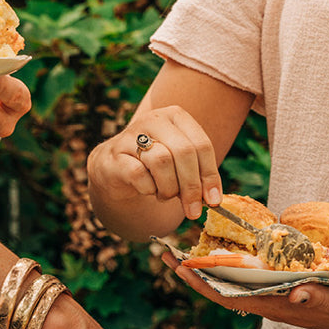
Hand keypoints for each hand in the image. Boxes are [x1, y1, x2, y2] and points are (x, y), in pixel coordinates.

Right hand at [87, 105, 222, 221]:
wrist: (115, 168)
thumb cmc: (155, 167)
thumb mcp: (181, 166)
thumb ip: (198, 177)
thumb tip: (213, 199)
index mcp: (176, 117)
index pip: (202, 145)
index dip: (210, 175)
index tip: (214, 200)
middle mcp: (154, 120)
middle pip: (184, 152)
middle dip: (192, 186)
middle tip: (193, 211)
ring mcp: (132, 135)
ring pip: (162, 161)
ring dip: (168, 188)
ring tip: (165, 195)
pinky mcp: (116, 154)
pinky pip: (138, 174)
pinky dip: (148, 189)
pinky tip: (148, 190)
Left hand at [166, 248, 328, 328]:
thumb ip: (317, 299)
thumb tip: (297, 292)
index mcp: (273, 307)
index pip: (227, 297)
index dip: (202, 284)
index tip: (178, 268)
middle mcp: (268, 301)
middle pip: (222, 287)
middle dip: (194, 271)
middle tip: (166, 251)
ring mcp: (274, 294)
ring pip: (233, 279)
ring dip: (209, 264)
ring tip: (187, 245)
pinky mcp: (284, 286)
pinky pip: (250, 273)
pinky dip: (234, 260)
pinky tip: (228, 246)